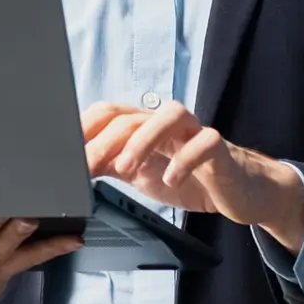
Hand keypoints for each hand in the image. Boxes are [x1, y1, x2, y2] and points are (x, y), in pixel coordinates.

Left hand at [82, 101, 303, 252]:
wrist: (238, 191)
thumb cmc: (187, 177)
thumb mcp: (139, 173)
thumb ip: (110, 164)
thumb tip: (74, 167)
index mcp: (143, 124)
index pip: (109, 112)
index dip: (85, 126)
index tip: (64, 151)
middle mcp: (166, 121)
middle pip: (131, 116)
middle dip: (105, 141)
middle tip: (87, 167)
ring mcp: (194, 131)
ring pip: (168, 115)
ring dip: (142, 140)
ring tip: (125, 168)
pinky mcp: (219, 148)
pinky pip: (204, 142)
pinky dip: (184, 159)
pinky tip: (171, 178)